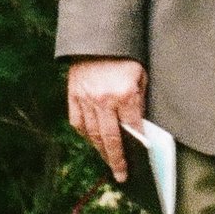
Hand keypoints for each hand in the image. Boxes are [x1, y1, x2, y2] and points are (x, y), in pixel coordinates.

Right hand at [68, 57, 145, 184]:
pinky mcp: (73, 96)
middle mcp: (103, 100)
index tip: (139, 162)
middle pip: (111, 139)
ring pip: (92, 135)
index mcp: (124, 94)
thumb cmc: (125, 56)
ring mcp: (85, 100)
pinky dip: (85, 135)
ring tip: (108, 162)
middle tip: (121, 175)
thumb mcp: (141, 75)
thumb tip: (139, 126)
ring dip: (101, 151)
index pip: (132, 129)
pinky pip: (78, 123)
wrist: (98, 37)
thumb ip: (139, 101)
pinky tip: (92, 142)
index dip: (137, 147)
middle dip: (117, 160)